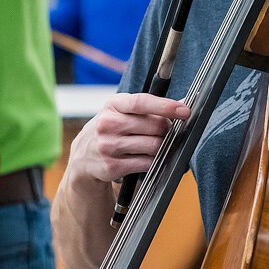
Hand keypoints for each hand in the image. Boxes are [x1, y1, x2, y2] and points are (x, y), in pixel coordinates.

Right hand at [69, 93, 190, 183]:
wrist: (83, 156)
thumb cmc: (111, 128)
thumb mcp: (123, 111)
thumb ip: (151, 107)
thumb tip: (185, 104)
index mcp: (113, 104)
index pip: (142, 102)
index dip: (165, 106)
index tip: (185, 111)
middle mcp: (108, 123)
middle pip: (154, 126)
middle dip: (168, 129)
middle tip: (168, 132)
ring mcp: (109, 146)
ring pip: (153, 146)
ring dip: (163, 146)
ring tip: (159, 144)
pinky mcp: (112, 166)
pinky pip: (147, 163)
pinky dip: (155, 161)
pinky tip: (152, 158)